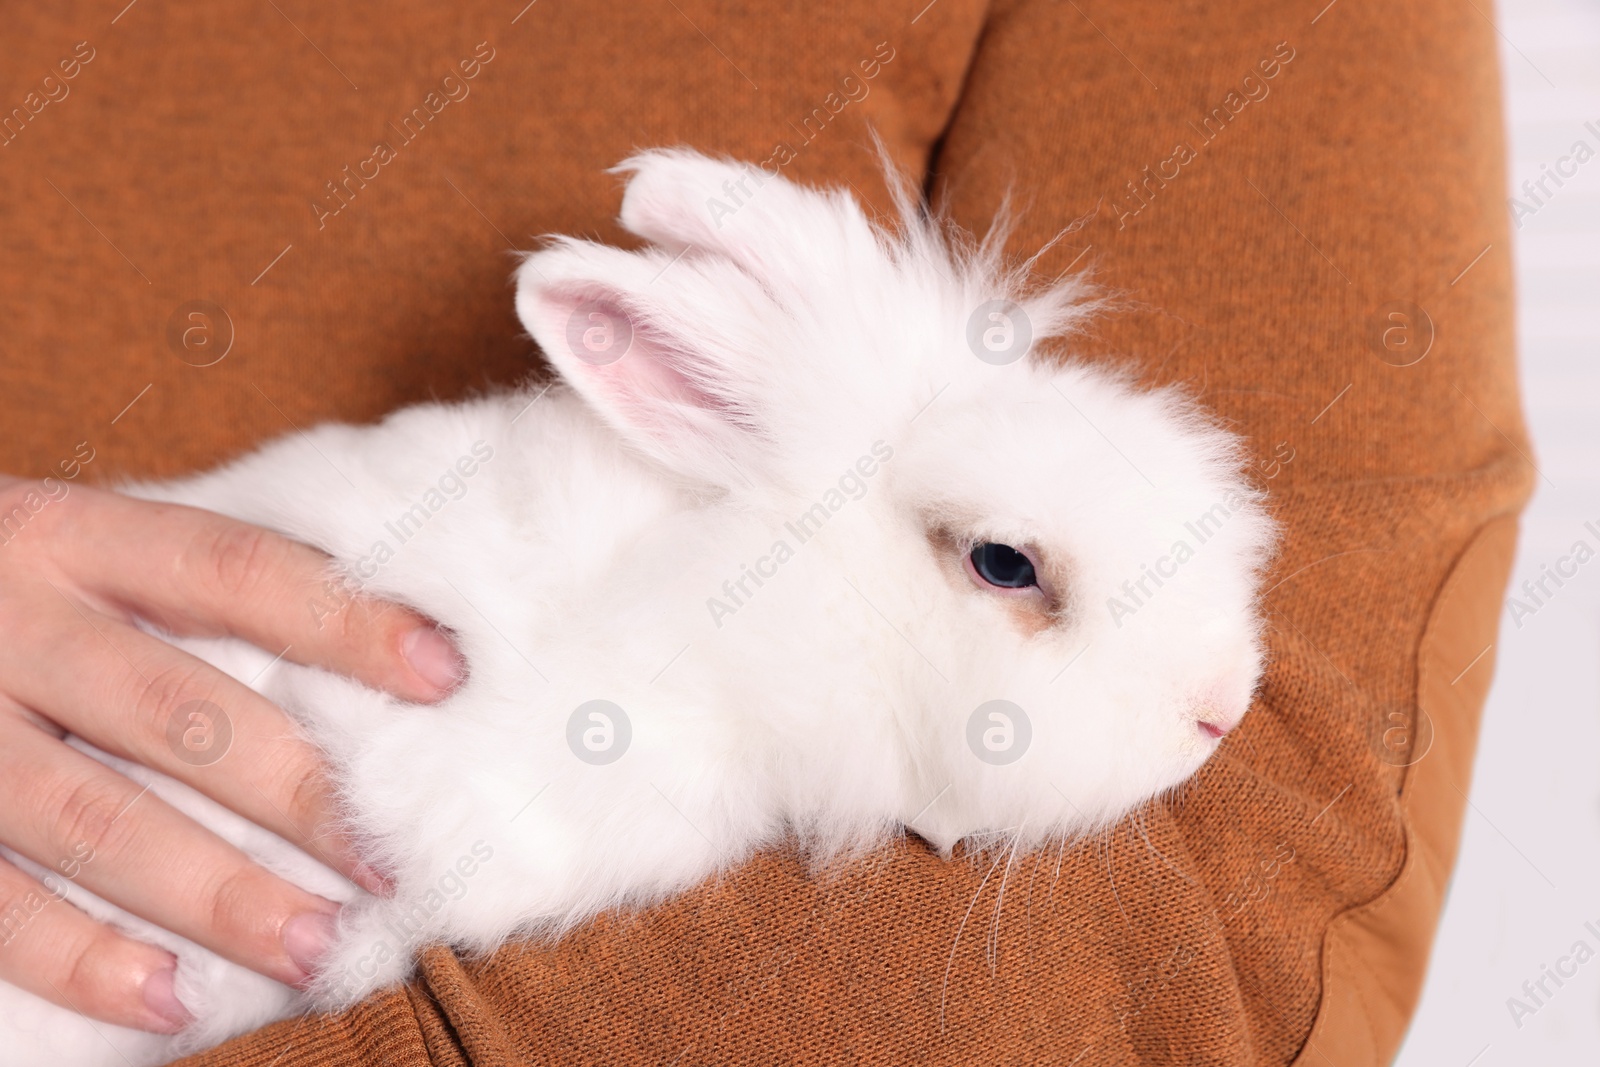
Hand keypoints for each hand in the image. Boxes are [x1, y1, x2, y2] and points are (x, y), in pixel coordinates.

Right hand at [0, 475, 464, 1032]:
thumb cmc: (9, 594)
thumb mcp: (79, 554)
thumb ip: (188, 592)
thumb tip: (384, 654)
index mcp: (72, 537)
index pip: (231, 570)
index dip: (342, 620)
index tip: (445, 674)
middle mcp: (10, 621)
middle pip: (177, 711)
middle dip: (299, 792)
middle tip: (393, 862)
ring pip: (97, 819)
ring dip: (219, 895)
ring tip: (318, 946)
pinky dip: (82, 961)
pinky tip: (172, 999)